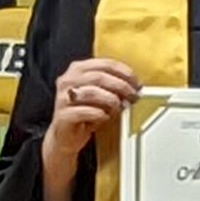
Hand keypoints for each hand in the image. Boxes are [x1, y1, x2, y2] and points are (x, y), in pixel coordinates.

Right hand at [42, 57, 140, 173]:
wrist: (64, 136)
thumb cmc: (84, 111)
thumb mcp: (100, 94)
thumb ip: (113, 86)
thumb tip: (134, 86)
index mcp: (78, 69)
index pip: (105, 64)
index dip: (124, 72)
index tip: (136, 82)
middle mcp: (67, 80)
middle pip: (99, 77)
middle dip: (121, 86)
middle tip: (133, 95)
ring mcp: (62, 98)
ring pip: (92, 93)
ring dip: (111, 99)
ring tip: (120, 106)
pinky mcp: (62, 116)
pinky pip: (85, 112)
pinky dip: (99, 114)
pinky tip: (105, 117)